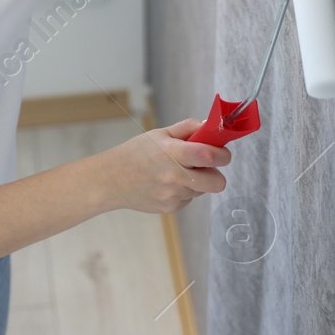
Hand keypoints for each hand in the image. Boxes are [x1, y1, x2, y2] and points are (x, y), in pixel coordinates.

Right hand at [98, 118, 231, 214]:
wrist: (111, 180)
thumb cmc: (135, 154)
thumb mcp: (160, 133)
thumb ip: (188, 128)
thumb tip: (211, 127)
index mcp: (173, 153)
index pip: (209, 156)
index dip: (223, 154)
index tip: (222, 152)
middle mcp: (174, 177)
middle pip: (217, 183)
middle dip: (216, 173)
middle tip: (205, 165)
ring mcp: (173, 195)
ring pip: (202, 190)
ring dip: (196, 181)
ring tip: (175, 172)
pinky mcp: (170, 208)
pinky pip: (189, 199)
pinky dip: (183, 191)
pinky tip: (165, 184)